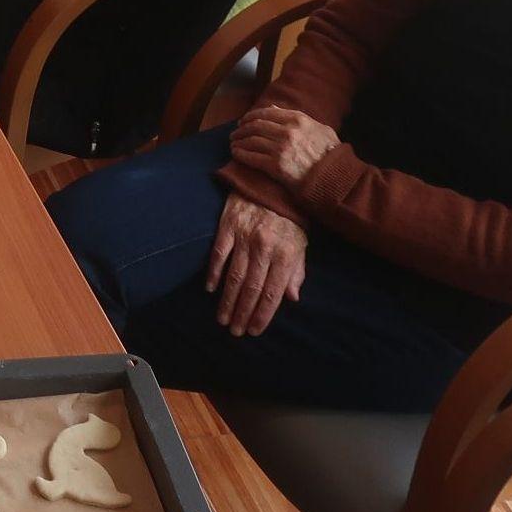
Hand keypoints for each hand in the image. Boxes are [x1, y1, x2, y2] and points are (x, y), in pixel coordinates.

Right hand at [207, 192, 306, 335]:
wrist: (271, 180)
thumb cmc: (289, 215)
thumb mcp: (301, 242)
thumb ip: (296, 271)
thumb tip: (292, 298)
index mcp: (286, 253)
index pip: (272, 292)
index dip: (263, 315)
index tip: (254, 331)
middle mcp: (265, 247)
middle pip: (251, 288)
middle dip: (243, 313)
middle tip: (235, 331)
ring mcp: (245, 235)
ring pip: (234, 275)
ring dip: (228, 300)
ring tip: (223, 319)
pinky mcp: (228, 224)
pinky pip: (219, 253)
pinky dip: (214, 273)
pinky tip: (211, 289)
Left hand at [230, 105, 341, 186]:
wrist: (335, 179)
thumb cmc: (330, 155)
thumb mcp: (320, 129)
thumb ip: (297, 117)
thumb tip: (272, 108)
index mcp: (298, 120)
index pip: (266, 113)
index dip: (251, 116)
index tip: (244, 121)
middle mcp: (288, 132)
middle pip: (255, 126)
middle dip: (242, 129)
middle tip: (235, 133)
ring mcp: (280, 149)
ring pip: (251, 141)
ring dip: (238, 141)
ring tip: (233, 144)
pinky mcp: (275, 166)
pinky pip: (252, 157)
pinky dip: (240, 154)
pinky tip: (236, 154)